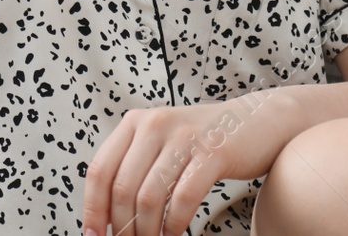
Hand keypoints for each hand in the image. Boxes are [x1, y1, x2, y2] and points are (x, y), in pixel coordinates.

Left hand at [82, 94, 290, 235]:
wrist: (255, 122)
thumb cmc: (202, 141)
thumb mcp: (160, 143)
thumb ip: (134, 169)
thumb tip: (108, 215)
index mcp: (134, 123)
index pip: (99, 169)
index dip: (92, 207)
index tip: (93, 233)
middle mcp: (153, 125)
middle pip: (122, 187)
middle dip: (122, 225)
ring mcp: (183, 137)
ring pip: (149, 196)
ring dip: (147, 230)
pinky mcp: (212, 153)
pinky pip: (184, 198)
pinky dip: (175, 224)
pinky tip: (174, 233)